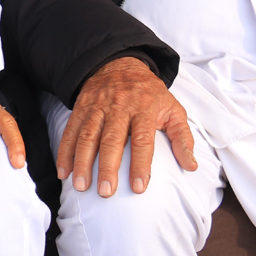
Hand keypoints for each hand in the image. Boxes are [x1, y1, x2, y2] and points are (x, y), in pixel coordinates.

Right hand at [57, 57, 195, 198]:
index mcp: (144, 108)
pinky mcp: (81, 107)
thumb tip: (191, 166)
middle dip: (107, 167)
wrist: (119, 64)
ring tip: (80, 186)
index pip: (142, 140)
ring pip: (87, 135)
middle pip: (111, 140)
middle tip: (106, 192)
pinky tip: (63, 171)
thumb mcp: (173, 108)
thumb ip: (183, 137)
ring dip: (82, 162)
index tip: (138, 187)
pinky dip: (65, 151)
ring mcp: (96, 106)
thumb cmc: (149, 94)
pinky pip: (71, 130)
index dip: (140, 164)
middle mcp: (118, 106)